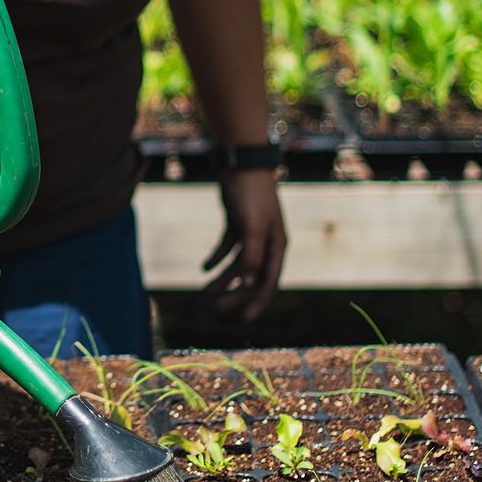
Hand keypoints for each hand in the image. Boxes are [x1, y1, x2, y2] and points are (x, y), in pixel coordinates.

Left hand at [201, 168, 286, 321]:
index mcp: (277, 246)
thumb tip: (249, 284)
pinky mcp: (237, 224)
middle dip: (237, 294)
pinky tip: (205, 267)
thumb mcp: (251, 226)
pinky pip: (228, 248)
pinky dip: (217, 258)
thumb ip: (251, 255)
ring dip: (224, 278)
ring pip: (238, 264)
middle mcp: (267, 242)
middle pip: (253, 276)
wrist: (240, 162)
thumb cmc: (250, 194)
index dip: (257, 302)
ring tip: (205, 291)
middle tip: (217, 308)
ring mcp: (252, 233)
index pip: (269, 281)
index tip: (243, 319)